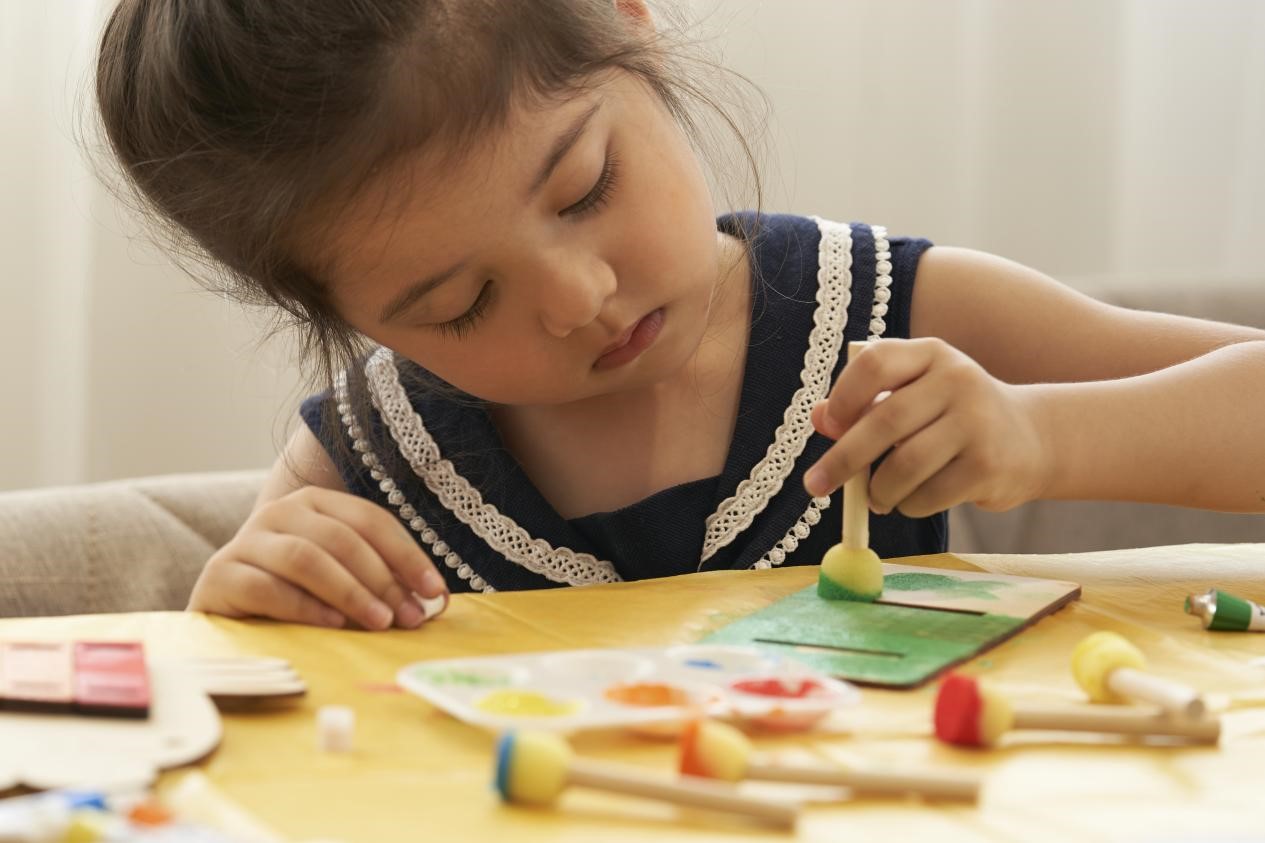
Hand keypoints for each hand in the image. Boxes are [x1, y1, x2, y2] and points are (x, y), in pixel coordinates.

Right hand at [188, 486, 448, 629]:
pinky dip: (305, 606)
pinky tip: (333, 624)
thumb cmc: (294, 593)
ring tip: (380, 622)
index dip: (407, 555)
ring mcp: (246, 541)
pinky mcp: (220, 576)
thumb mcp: (341, 579)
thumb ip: (381, 582)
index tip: (435, 591)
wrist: (224, 612)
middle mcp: (279, 512)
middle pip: (342, 538)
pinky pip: (267, 587)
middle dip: (383, 579)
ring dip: (351, 591)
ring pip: (306, 558)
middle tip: (410, 616)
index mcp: (316, 503)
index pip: (371, 521)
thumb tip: (434, 601)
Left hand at [803, 338, 1051, 516]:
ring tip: (876, 498)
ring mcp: (977, 422)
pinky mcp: (988, 465)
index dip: (843, 396)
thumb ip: (864, 404)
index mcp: (931, 354)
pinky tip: (911, 501)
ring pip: (903, 466)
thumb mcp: (912, 397)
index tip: (828, 427)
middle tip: (817, 484)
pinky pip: (928, 495)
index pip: (876, 363)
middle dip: (842, 460)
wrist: (1030, 439)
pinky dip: (908, 505)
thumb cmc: (951, 418)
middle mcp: (957, 380)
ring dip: (878, 491)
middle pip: (884, 422)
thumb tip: (819, 418)